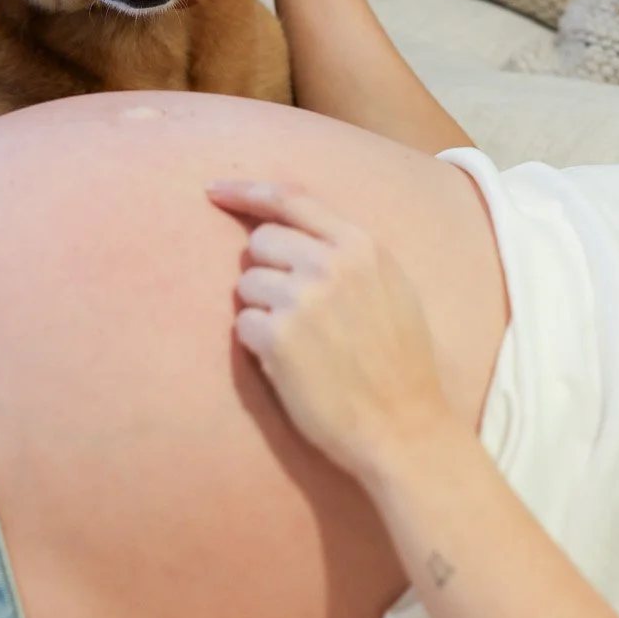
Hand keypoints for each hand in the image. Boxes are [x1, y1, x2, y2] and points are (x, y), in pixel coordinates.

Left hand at [207, 179, 458, 488]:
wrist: (403, 426)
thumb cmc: (399, 361)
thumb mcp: (391, 286)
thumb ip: (347, 252)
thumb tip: (296, 229)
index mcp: (360, 246)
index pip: (289, 199)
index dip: (246, 192)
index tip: (215, 191)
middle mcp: (328, 264)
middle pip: (260, 242)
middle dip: (266, 270)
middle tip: (292, 308)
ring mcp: (300, 299)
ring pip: (247, 284)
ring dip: (263, 310)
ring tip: (301, 343)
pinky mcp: (277, 338)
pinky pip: (243, 324)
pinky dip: (258, 344)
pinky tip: (290, 365)